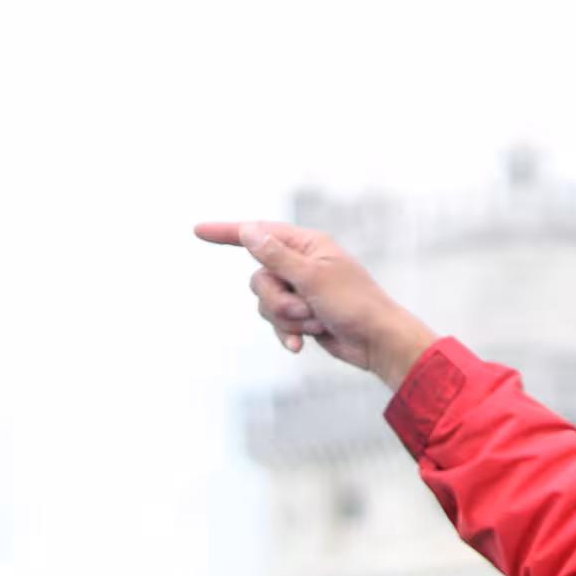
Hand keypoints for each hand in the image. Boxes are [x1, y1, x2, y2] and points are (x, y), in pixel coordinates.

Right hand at [193, 220, 438, 389]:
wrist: (378, 342)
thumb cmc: (355, 305)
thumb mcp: (312, 278)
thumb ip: (276, 256)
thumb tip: (248, 230)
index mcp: (307, 245)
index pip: (259, 233)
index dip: (227, 232)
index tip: (198, 230)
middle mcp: (301, 264)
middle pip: (258, 278)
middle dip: (277, 300)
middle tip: (305, 308)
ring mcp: (300, 290)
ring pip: (265, 303)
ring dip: (287, 319)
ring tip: (316, 322)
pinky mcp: (301, 315)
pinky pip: (276, 322)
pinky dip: (288, 334)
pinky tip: (301, 345)